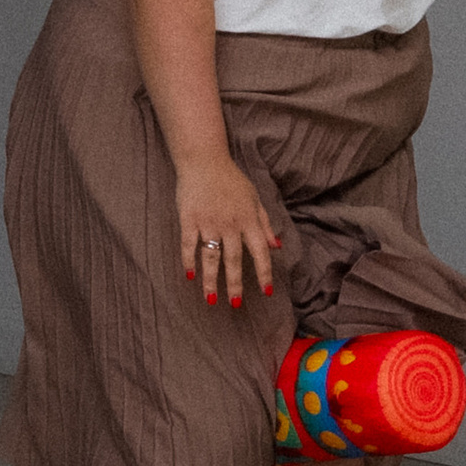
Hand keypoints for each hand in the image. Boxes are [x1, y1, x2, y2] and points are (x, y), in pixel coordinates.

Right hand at [176, 152, 279, 307]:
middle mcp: (230, 224)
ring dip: (211, 280)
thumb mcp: (254, 199)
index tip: (266, 291)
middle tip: (235, 304)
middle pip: (234, 260)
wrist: (204, 161)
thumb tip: (277, 245)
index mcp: (248, 220)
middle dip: (235, 283)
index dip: (264, 273)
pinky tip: (189, 275)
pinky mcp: (189, 219)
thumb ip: (265, 224)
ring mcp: (208, 223)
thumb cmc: (231, 180)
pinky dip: (188, 260)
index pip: (260, 252)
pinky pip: (188, 244)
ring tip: (210, 299)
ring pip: (210, 257)